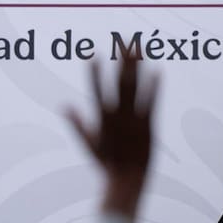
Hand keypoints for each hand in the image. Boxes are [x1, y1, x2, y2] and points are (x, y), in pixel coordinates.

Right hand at [66, 53, 158, 217]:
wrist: (126, 180)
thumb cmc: (106, 162)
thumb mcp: (88, 142)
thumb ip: (77, 122)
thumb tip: (65, 106)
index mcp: (101, 119)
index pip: (96, 90)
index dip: (94, 73)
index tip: (93, 55)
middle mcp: (117, 116)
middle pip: (119, 83)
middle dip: (121, 62)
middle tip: (122, 43)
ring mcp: (133, 120)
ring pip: (135, 88)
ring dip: (136, 68)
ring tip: (138, 49)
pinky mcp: (148, 125)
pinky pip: (152, 102)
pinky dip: (154, 87)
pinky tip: (158, 71)